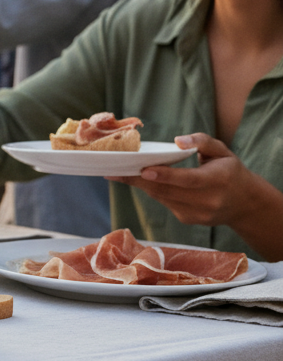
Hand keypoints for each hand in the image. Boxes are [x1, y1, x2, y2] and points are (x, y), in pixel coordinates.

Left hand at [109, 134, 255, 225]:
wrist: (245, 204)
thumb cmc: (230, 171)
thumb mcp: (223, 152)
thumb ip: (202, 141)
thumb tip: (178, 141)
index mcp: (218, 179)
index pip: (189, 179)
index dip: (165, 175)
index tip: (143, 169)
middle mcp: (208, 200)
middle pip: (167, 190)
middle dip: (139, 179)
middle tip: (115, 169)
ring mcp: (198, 214)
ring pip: (162, 197)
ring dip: (141, 184)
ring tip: (120, 172)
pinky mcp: (188, 220)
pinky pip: (164, 202)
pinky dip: (153, 190)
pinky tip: (142, 180)